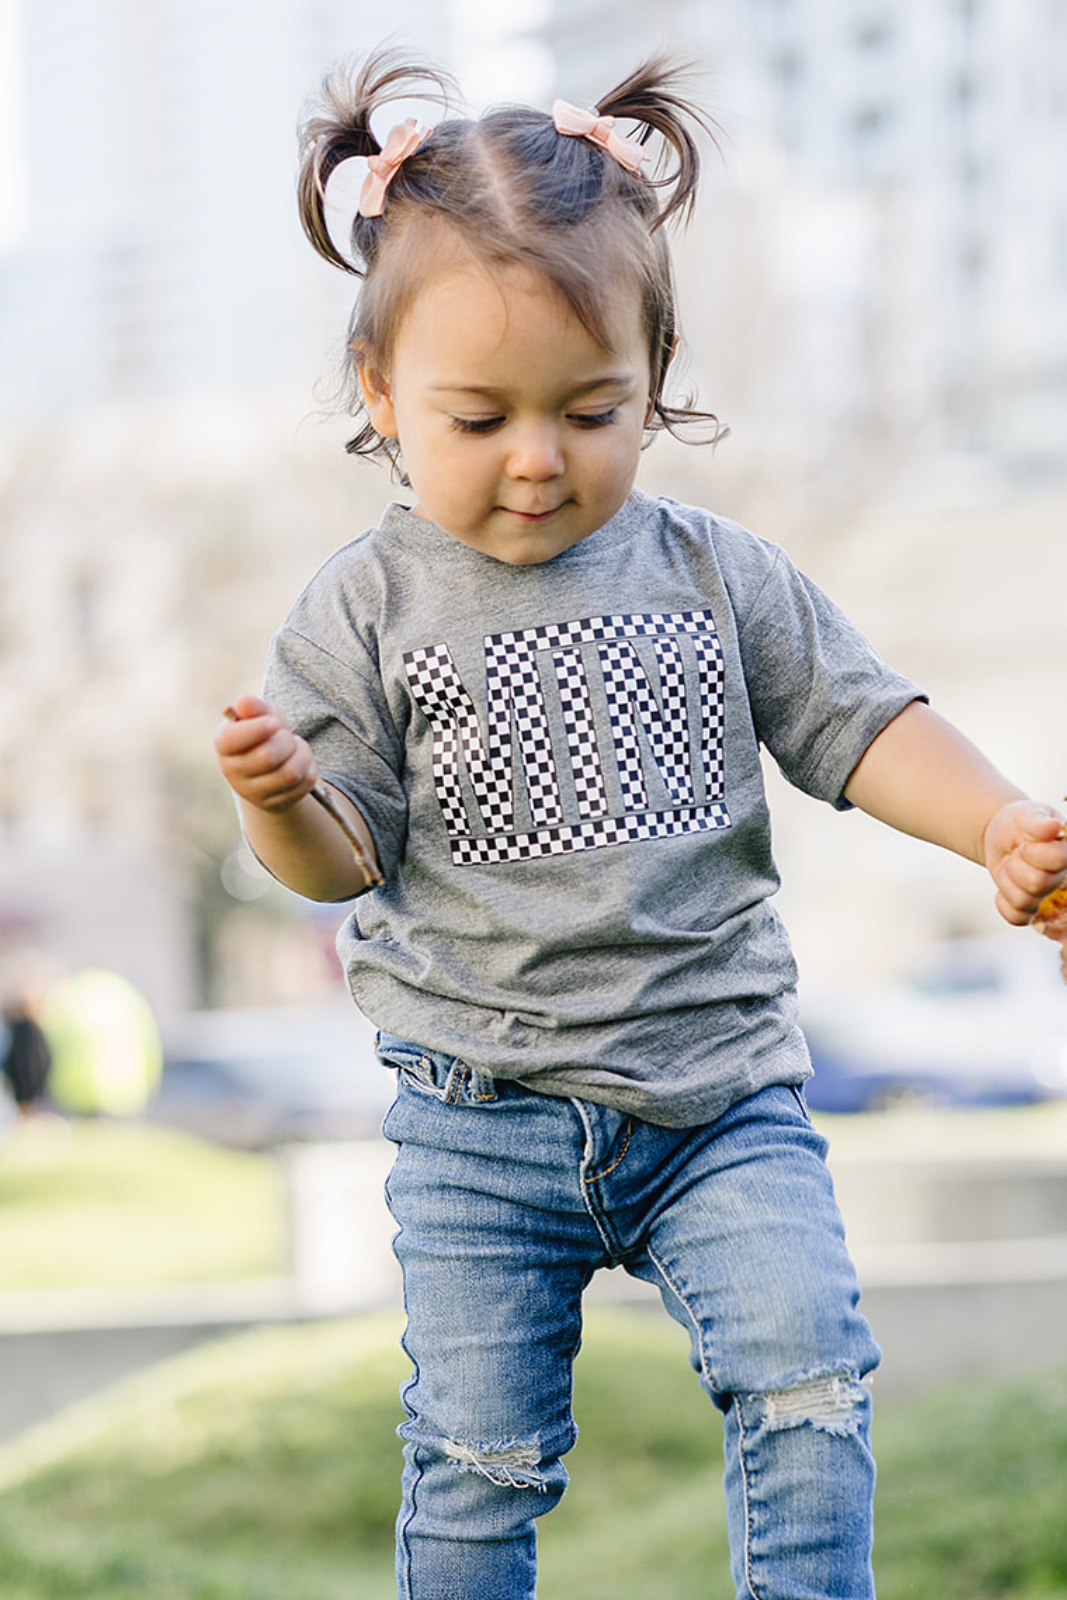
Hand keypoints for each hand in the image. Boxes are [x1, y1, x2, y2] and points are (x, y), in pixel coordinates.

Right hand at [214, 695, 318, 812]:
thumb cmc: (265, 733)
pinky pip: (303, 784)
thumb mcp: (261, 714)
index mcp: (224, 744)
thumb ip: (255, 707)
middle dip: (286, 741)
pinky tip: (301, 762)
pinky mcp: (276, 803)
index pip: (232, 740)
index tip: (274, 723)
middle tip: (286, 735)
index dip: (258, 729)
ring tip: (297, 746)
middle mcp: (232, 771)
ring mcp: (253, 792)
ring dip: (302, 754)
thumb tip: (244, 703)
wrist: (272, 765)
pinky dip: (309, 767)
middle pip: (267, 757)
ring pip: (290, 773)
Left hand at [982, 800, 1066, 925]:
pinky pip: (1017, 918)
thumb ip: (1037, 822)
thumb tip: (1054, 827)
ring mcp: (1046, 894)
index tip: (1023, 842)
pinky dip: (1003, 903)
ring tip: (1010, 865)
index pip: (1058, 860)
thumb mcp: (1025, 814)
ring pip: (1024, 901)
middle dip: (1015, 865)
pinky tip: (1004, 883)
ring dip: (1007, 881)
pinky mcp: (1030, 907)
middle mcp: (1062, 875)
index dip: (1032, 852)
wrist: (1003, 834)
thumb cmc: (1020, 822)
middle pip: (1038, 883)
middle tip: (1015, 852)